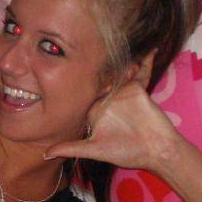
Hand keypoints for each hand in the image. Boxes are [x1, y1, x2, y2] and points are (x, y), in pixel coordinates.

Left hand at [45, 51, 181, 172]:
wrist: (156, 151)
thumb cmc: (127, 151)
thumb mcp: (95, 150)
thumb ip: (71, 148)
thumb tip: (45, 154)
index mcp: (95, 109)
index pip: (81, 93)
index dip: (74, 82)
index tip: (64, 69)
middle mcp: (108, 97)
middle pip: (98, 78)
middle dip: (92, 67)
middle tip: (82, 50)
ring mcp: (123, 90)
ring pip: (116, 72)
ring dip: (113, 62)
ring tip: (107, 46)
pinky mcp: (138, 87)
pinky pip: (142, 72)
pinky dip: (145, 60)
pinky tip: (149, 48)